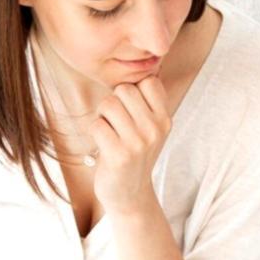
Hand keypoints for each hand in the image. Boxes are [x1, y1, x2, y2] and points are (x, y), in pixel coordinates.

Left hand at [90, 75, 170, 216]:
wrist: (129, 194)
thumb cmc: (133, 154)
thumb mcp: (150, 128)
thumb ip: (146, 102)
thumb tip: (142, 65)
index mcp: (165, 119)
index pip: (148, 81)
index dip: (132, 91)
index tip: (130, 110)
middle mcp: (155, 129)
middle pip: (124, 90)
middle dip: (113, 103)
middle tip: (116, 124)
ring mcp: (139, 143)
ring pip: (108, 104)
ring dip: (102, 117)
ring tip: (109, 133)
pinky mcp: (120, 155)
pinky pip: (96, 124)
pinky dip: (94, 132)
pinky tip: (103, 146)